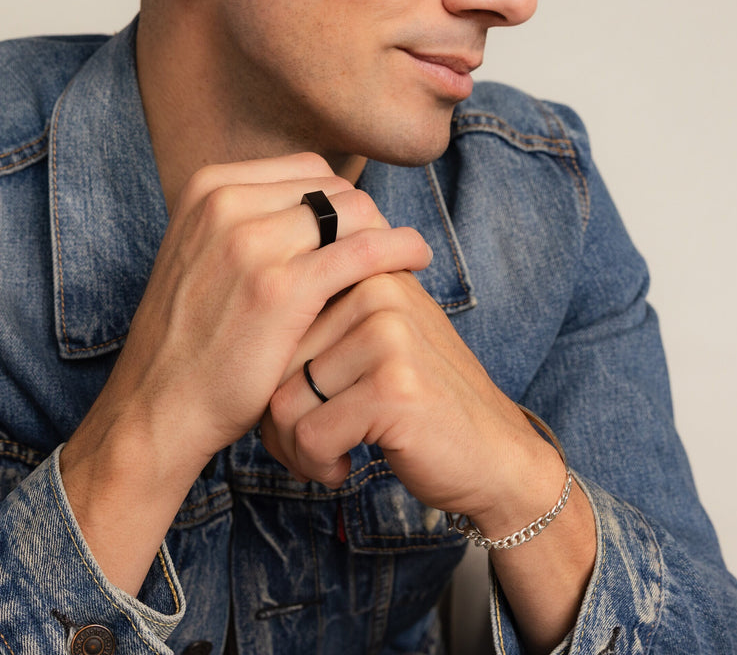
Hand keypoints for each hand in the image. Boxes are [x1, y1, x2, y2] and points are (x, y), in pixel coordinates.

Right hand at [59, 153, 432, 592]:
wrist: (159, 405)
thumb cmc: (190, 337)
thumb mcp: (202, 254)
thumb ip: (248, 220)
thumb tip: (316, 203)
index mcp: (208, 187)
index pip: (305, 170)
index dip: (339, 200)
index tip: (357, 230)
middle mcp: (225, 204)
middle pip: (331, 187)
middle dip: (363, 216)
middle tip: (385, 249)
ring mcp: (252, 244)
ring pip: (353, 211)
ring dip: (384, 231)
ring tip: (403, 258)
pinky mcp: (283, 289)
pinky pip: (364, 249)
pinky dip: (399, 248)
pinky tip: (416, 260)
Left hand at [261, 268, 595, 653]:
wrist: (494, 454)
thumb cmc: (417, 400)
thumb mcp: (373, 338)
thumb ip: (320, 314)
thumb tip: (242, 313)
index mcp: (364, 270)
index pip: (274, 320)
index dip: (272, 374)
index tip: (303, 402)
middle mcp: (376, 290)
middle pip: (271, 361)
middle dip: (279, 418)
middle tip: (313, 441)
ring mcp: (387, 334)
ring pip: (282, 401)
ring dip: (296, 447)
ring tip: (332, 452)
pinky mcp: (393, 386)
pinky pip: (310, 434)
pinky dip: (318, 464)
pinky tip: (346, 465)